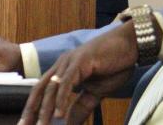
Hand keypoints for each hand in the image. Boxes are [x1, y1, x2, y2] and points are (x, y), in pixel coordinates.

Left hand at [20, 22, 137, 123]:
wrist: (130, 45)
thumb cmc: (114, 65)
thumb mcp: (95, 93)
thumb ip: (81, 107)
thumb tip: (69, 124)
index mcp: (63, 71)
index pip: (43, 92)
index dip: (33, 108)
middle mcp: (62, 65)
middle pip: (41, 90)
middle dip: (32, 110)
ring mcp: (69, 62)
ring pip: (52, 88)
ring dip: (46, 109)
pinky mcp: (80, 61)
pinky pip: (67, 82)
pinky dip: (62, 99)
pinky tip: (59, 114)